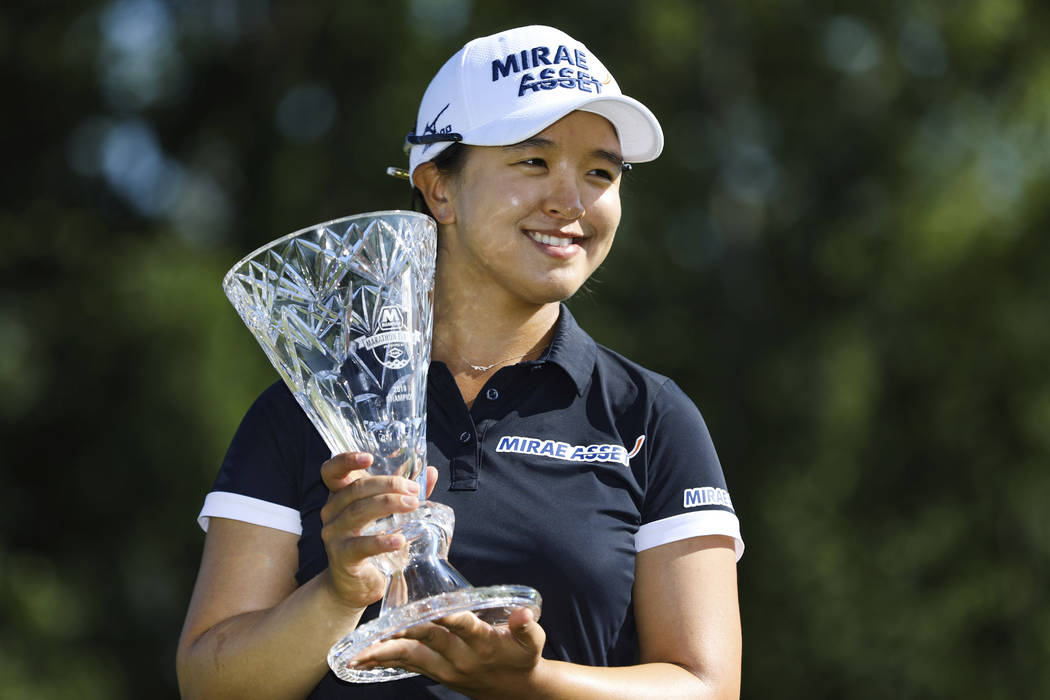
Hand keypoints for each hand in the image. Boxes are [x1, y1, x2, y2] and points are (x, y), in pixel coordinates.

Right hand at [319, 452, 437, 610]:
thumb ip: (406, 492)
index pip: (332, 471)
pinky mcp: (342, 557)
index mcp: (340, 496)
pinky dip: (382, 541)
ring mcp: (334, 534)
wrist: (355, 585)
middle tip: (414, 490)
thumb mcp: (388, 514)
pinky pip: (361, 545)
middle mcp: (332, 511)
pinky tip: (399, 540)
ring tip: (412, 505)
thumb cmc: (371, 542)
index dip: (346, 460)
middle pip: (356, 488)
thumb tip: (431, 472)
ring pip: (359, 511)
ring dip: (389, 504)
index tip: (369, 457)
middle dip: (388, 484)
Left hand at [349, 607, 545, 697]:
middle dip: (402, 634)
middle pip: (428, 642)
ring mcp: (447, 669)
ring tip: (357, 652)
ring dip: (384, 654)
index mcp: (484, 644)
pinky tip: (364, 658)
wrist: (517, 692)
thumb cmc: (524, 658)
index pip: (464, 627)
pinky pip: (408, 667)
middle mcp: (462, 658)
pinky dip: (386, 661)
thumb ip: (527, 626)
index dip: (450, 617)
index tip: (433, 609)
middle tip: (378, 630)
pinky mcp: (438, 674)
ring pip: (411, 658)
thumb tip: (524, 613)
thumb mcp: (533, 643)